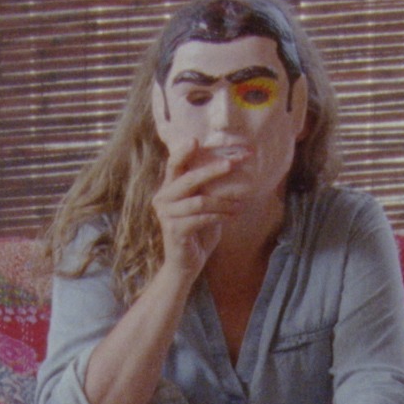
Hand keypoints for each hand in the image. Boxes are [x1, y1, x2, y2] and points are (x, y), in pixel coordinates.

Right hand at [153, 138, 238, 278]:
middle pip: (188, 179)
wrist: (186, 264)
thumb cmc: (197, 231)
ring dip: (224, 202)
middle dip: (212, 170)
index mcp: (168, 188)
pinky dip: (220, 216)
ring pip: (200, 201)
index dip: (183, 152)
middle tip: (232, 164)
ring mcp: (166, 215)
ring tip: (240, 204)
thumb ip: (208, 189)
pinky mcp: (174, 230)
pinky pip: (201, 218)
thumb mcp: (203, 205)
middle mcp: (163, 198)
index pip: (173, 164)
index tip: (196, 140)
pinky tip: (233, 216)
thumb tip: (231, 166)